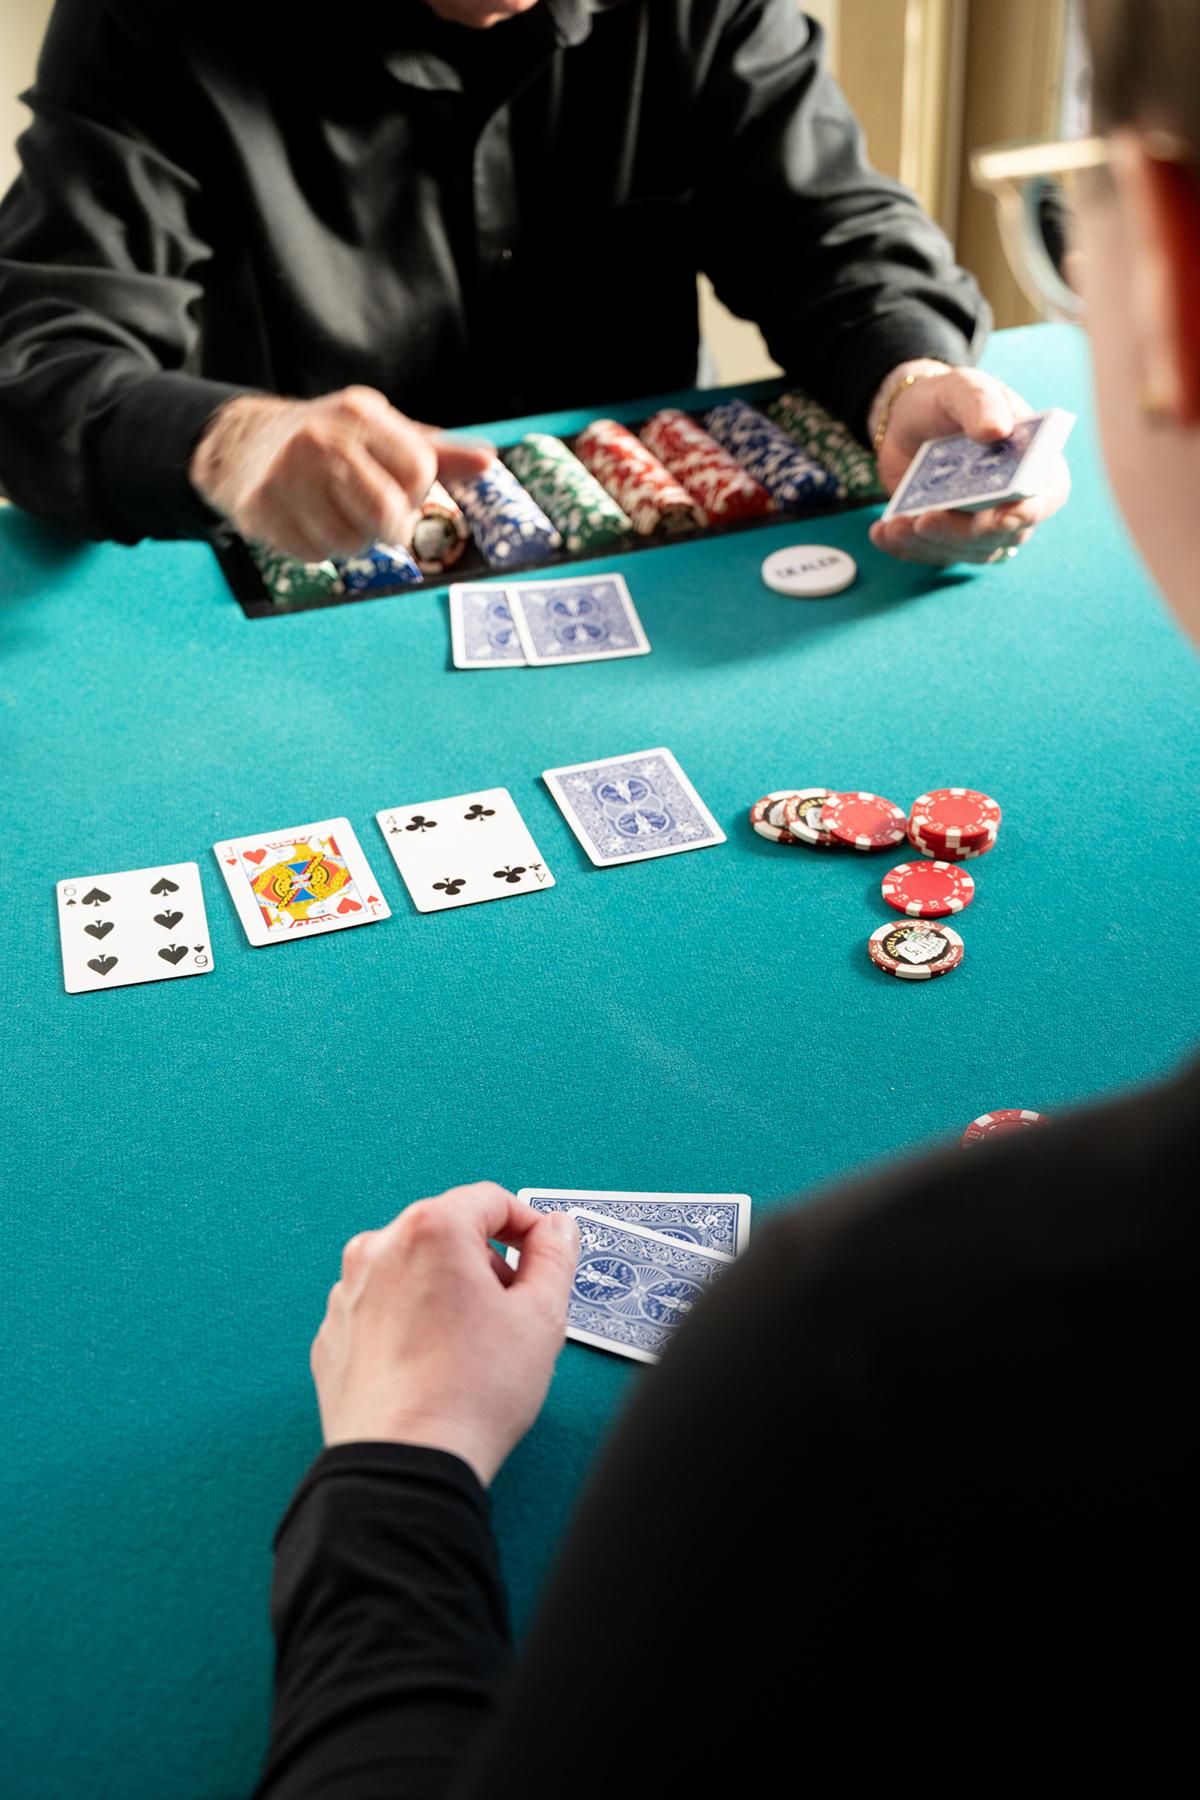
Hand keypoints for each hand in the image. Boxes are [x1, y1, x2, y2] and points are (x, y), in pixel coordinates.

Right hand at [189, 386, 492, 562]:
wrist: (243, 443)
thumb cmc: (330, 441)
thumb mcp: (382, 431)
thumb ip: (438, 450)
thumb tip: (489, 461)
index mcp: (359, 413)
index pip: (418, 470)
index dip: (415, 491)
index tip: (397, 487)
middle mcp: (321, 439)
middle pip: (386, 512)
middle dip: (388, 525)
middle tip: (374, 514)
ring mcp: (287, 474)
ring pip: (350, 542)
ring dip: (352, 540)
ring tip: (333, 512)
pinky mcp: (262, 508)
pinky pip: (314, 554)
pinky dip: (317, 548)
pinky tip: (305, 520)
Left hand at [310, 1182, 578, 1486]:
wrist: (403, 1465)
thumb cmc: (470, 1394)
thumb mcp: (541, 1317)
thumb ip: (555, 1257)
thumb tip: (555, 1230)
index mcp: (430, 1230)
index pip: (490, 1200)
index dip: (527, 1225)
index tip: (544, 1255)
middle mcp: (379, 1248)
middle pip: (448, 1232)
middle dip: (486, 1262)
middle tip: (514, 1311)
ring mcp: (347, 1293)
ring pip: (413, 1271)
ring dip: (446, 1292)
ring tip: (473, 1347)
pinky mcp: (333, 1334)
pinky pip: (382, 1309)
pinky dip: (410, 1323)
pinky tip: (434, 1365)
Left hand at [868, 361, 1070, 567]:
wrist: (908, 420)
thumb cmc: (949, 402)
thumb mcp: (964, 388)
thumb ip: (981, 403)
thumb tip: (997, 429)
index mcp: (1035, 463)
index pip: (1047, 497)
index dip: (1029, 511)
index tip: (1002, 516)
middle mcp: (1013, 502)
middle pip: (1000, 534)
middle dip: (961, 533)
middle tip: (924, 520)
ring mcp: (980, 526)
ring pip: (963, 551)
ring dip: (927, 544)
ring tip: (895, 526)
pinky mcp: (948, 538)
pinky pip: (931, 554)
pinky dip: (905, 548)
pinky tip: (882, 533)